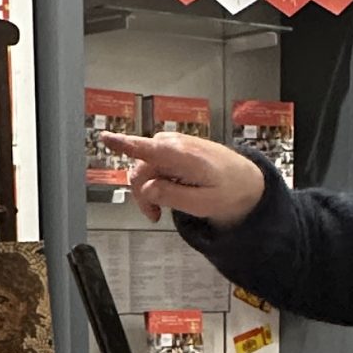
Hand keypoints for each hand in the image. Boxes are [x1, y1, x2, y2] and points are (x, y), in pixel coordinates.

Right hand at [110, 131, 265, 228]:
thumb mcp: (202, 203)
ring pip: (145, 168)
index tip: (104, 137)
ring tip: (164, 208)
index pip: (148, 148)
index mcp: (182, 157)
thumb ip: (172, 196)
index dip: (123, 144)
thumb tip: (147, 189)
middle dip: (142, 193)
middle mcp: (175, 145)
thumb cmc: (229, 192)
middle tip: (156, 215)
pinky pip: (155, 164)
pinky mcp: (175, 148)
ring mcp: (175, 144)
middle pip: (140, 168)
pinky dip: (157, 180)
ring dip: (149, 189)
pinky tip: (170, 192)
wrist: (248, 181)